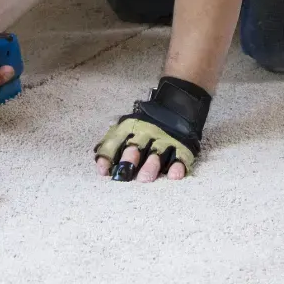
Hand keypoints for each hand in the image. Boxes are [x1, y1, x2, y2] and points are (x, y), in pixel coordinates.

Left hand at [92, 77, 209, 183]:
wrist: (177, 104)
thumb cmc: (144, 125)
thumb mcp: (126, 128)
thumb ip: (112, 145)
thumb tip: (102, 167)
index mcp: (129, 129)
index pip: (115, 142)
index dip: (107, 156)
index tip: (103, 170)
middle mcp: (146, 134)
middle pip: (135, 148)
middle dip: (129, 161)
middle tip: (125, 174)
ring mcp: (165, 140)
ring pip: (156, 154)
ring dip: (150, 166)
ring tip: (145, 178)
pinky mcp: (182, 146)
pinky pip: (181, 157)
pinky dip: (178, 166)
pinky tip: (173, 176)